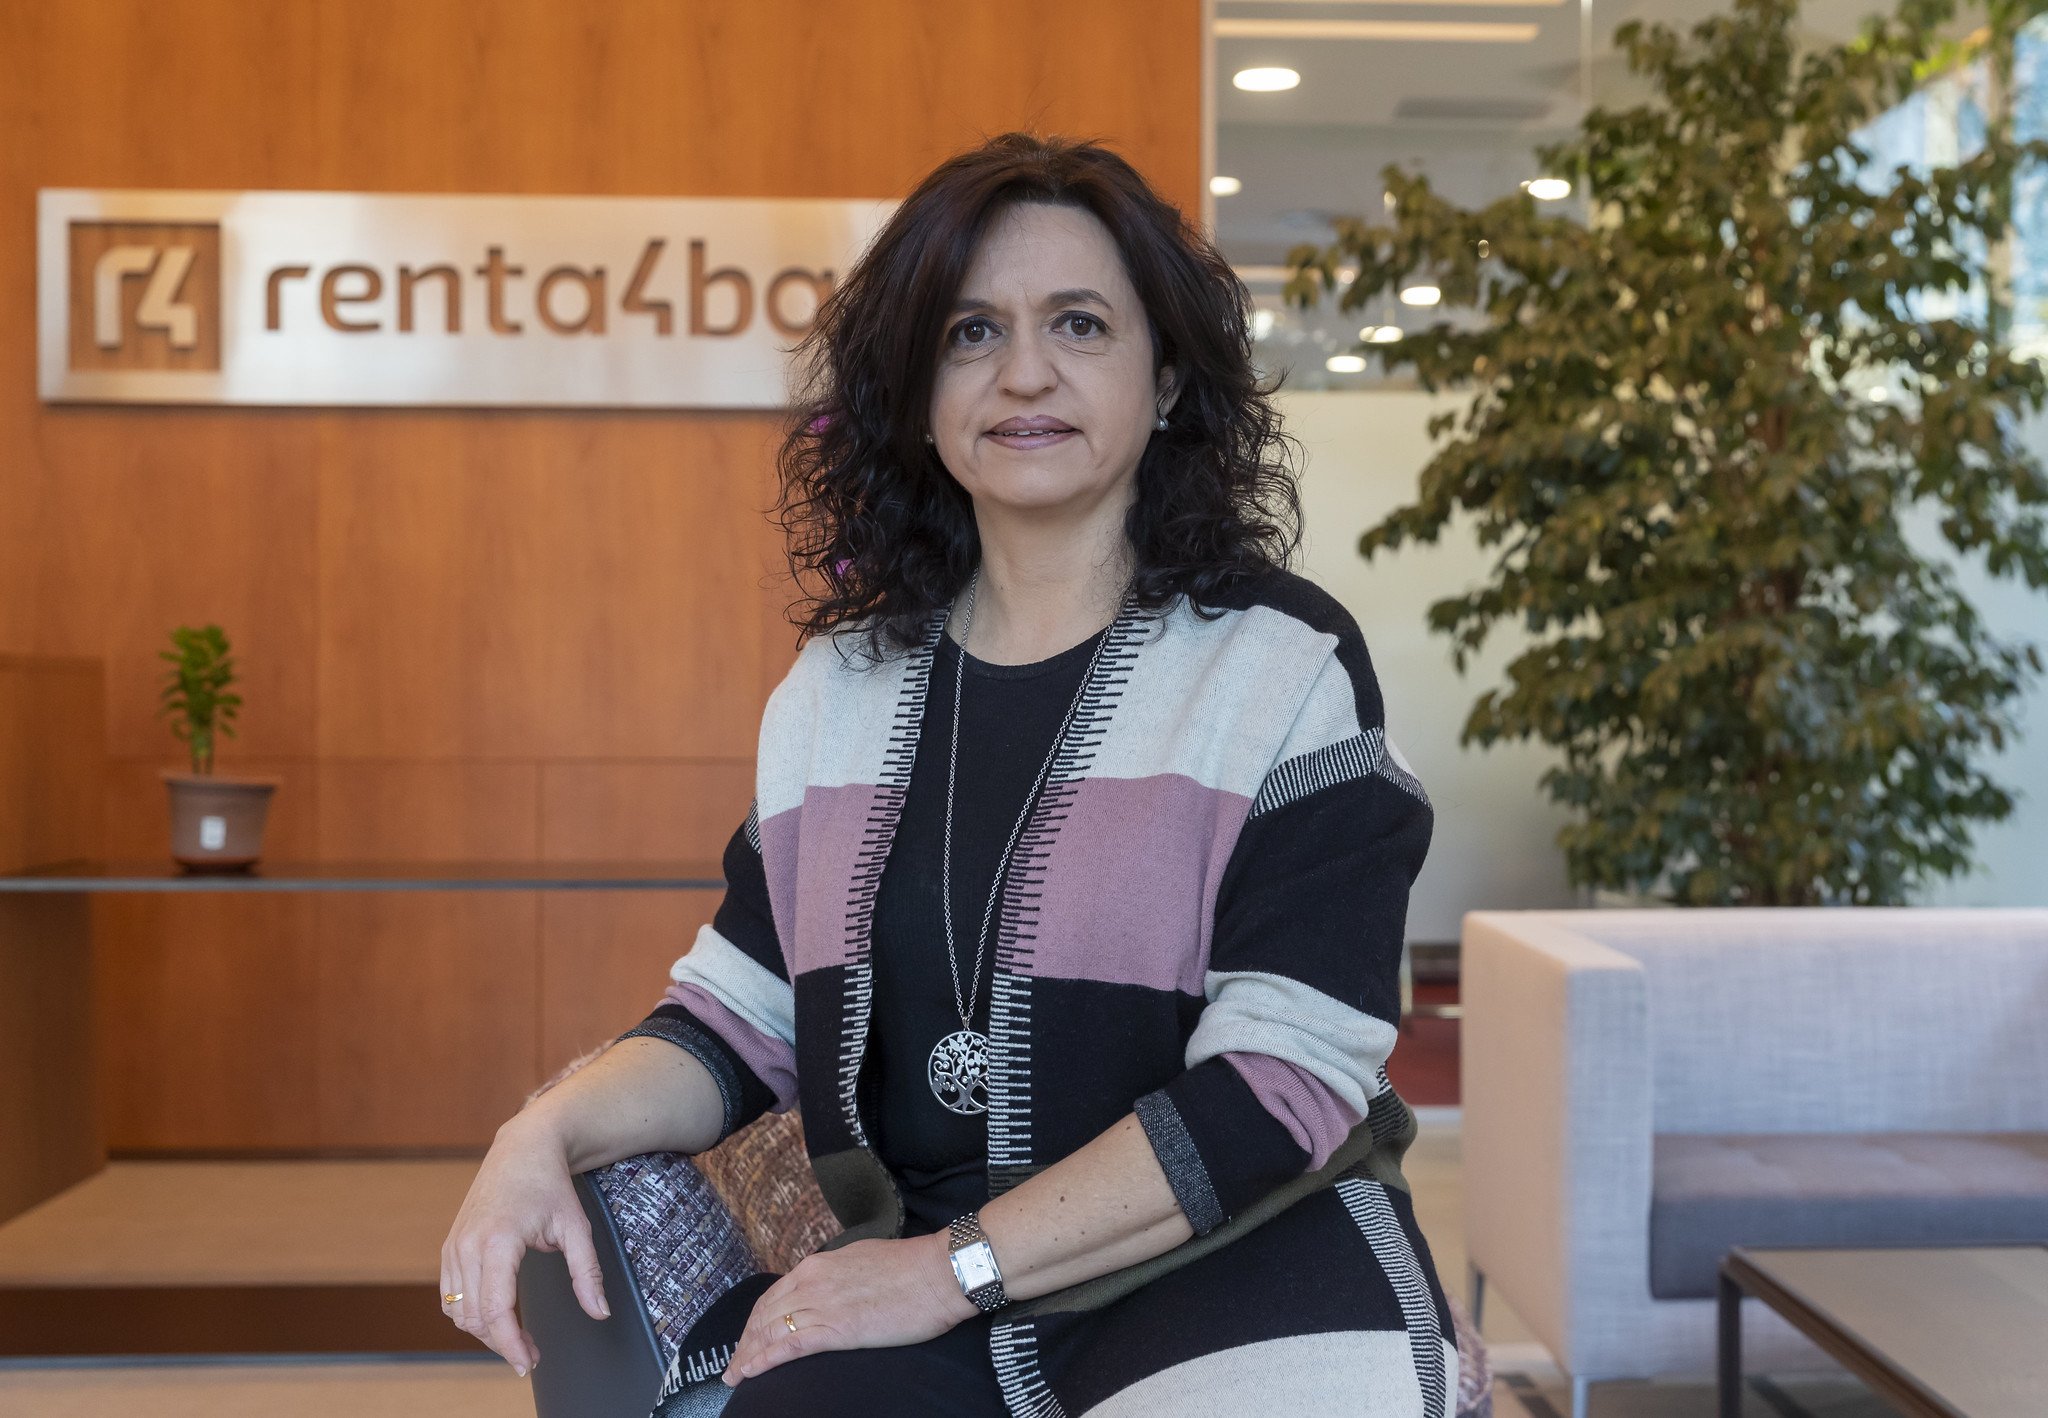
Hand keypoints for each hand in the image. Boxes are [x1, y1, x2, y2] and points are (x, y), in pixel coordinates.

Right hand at [439, 1115, 611, 1375]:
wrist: (523, 1148)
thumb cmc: (550, 1184)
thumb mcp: (576, 1226)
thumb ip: (587, 1273)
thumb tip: (599, 1312)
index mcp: (498, 1240)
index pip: (496, 1310)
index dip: (510, 1344)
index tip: (527, 1363)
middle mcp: (467, 1244)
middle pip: (475, 1317)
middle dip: (502, 1343)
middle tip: (531, 1355)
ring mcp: (454, 1245)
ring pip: (458, 1311)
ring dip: (484, 1332)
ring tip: (517, 1338)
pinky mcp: (450, 1246)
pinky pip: (450, 1295)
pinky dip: (469, 1313)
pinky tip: (496, 1316)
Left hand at [724, 1231, 975, 1385]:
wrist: (937, 1273)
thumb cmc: (910, 1268)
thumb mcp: (861, 1260)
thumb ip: (836, 1275)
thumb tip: (828, 1290)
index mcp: (818, 1265)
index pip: (774, 1296)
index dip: (756, 1320)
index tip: (748, 1338)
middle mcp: (811, 1282)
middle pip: (764, 1315)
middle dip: (745, 1341)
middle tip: (734, 1363)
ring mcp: (821, 1305)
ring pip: (770, 1332)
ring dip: (747, 1355)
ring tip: (734, 1375)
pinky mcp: (835, 1330)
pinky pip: (787, 1347)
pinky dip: (763, 1361)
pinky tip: (750, 1372)